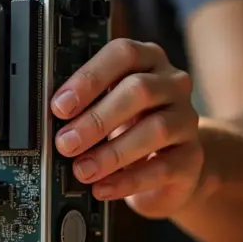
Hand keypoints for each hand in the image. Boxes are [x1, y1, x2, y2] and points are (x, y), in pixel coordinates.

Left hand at [50, 39, 203, 217]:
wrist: (170, 163)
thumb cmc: (130, 125)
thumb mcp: (106, 106)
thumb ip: (85, 103)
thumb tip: (50, 118)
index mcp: (147, 60)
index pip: (122, 54)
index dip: (89, 79)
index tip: (60, 106)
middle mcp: (172, 84)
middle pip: (139, 90)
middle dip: (95, 119)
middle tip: (65, 142)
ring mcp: (187, 119)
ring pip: (155, 129)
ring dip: (111, 153)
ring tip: (82, 169)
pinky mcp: (192, 156)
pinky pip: (162, 167)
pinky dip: (127, 180)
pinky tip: (102, 187)